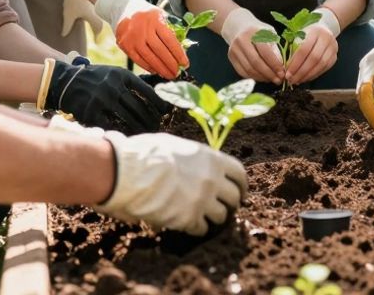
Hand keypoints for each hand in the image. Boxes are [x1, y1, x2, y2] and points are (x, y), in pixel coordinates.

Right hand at [45, 60, 169, 134]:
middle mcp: (112, 86)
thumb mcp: (113, 73)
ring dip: (139, 128)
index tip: (165, 111)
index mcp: (121, 75)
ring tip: (146, 133)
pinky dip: (120, 132)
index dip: (158, 102)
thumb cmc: (95, 79)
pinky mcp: (90, 112)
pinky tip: (127, 136)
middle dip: (150, 119)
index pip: (146, 90)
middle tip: (156, 126)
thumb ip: (130, 82)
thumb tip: (155, 95)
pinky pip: (110, 125)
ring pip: (127, 118)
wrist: (65, 81)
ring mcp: (101, 99)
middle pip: (138, 107)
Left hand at [61, 0, 103, 37]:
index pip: (98, 28)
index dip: (96, 35)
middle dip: (98, 27)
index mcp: (92, 16)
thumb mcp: (68, 14)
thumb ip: (67, 25)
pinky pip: (94, 6)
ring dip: (95, 18)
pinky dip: (93, 10)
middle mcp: (96, 10)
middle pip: (100, 21)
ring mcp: (94, 2)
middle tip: (95, 32)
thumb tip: (63, 35)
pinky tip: (87, 9)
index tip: (96, 42)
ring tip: (90, 22)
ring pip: (98, 13)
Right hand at [94, 0, 187, 78]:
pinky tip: (156, 71)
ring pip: (149, 58)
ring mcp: (132, 37)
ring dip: (160, 69)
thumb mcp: (161, 15)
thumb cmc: (147, 13)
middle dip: (171, 64)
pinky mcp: (124, 44)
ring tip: (168, 75)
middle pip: (160, 51)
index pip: (170, 40)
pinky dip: (148, 67)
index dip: (178, 54)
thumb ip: (171, 30)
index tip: (185, 63)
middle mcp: (143, 29)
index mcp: (155, 19)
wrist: (123, 7)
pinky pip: (138, 60)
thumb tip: (182, 50)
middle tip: (177, 73)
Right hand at [95, 132, 247, 235]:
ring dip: (215, 217)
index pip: (239, 173)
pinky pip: (202, 229)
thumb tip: (191, 161)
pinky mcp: (189, 219)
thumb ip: (192, 157)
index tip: (240, 191)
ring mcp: (203, 201)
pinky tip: (189, 225)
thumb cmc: (148, 154)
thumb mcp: (176, 145)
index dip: (241, 184)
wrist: (132, 173)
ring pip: (221, 216)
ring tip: (205, 216)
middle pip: (234, 197)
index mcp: (212, 159)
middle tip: (224, 206)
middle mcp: (213, 180)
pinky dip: (197, 228)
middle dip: (231, 203)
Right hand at [222, 8, 283, 83]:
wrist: (239, 27)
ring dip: (262, 77)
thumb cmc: (259, 31)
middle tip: (278, 80)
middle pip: (256, 63)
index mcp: (254, 32)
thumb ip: (275, 49)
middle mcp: (242, 41)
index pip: (265, 52)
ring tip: (272, 79)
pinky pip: (243, 72)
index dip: (275, 65)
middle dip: (269, 74)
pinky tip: (262, 77)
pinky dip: (254, 77)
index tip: (282, 73)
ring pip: (249, 70)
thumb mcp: (270, 34)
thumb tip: (280, 66)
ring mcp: (234, 50)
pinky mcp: (231, 57)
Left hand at [285, 9, 339, 85]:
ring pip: (321, 65)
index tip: (287, 73)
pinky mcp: (335, 56)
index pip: (304, 50)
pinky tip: (306, 78)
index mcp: (315, 32)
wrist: (325, 30)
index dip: (295, 63)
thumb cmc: (308, 34)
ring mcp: (333, 48)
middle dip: (301, 72)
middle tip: (292, 80)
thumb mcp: (299, 36)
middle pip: (314, 58)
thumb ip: (293, 49)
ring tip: (298, 81)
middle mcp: (326, 39)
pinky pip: (325, 68)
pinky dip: (315, 75)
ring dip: (308, 75)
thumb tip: (286, 67)